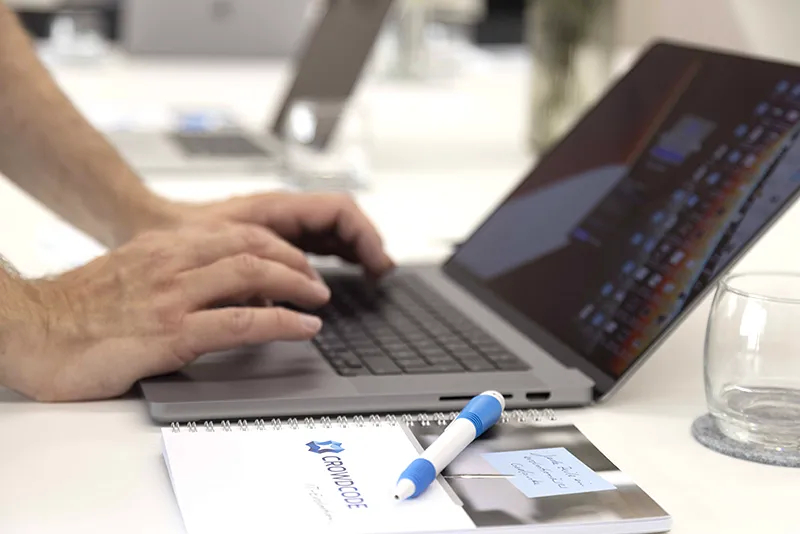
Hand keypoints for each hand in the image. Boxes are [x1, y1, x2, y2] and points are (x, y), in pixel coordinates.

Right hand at [0, 224, 330, 401]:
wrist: (28, 329)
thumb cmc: (75, 309)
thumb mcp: (131, 274)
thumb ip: (175, 273)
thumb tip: (220, 287)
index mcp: (164, 247)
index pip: (238, 235)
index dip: (277, 247)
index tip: (297, 262)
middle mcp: (172, 262)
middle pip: (254, 247)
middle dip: (295, 262)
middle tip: (316, 281)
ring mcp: (173, 296)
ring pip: (254, 275)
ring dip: (298, 286)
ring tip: (319, 299)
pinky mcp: (171, 332)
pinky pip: (242, 322)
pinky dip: (282, 322)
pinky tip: (304, 327)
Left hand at [160, 192, 394, 277]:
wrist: (138, 222)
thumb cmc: (170, 231)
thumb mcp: (215, 254)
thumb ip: (258, 272)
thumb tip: (296, 294)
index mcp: (272, 207)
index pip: (339, 210)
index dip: (365, 236)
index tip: (377, 264)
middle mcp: (278, 211)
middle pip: (341, 219)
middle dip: (366, 244)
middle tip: (381, 274)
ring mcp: (274, 222)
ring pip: (328, 230)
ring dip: (352, 251)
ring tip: (369, 276)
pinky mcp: (266, 236)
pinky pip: (311, 242)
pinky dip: (332, 256)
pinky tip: (334, 277)